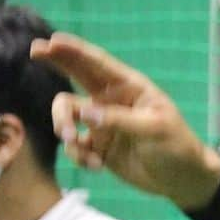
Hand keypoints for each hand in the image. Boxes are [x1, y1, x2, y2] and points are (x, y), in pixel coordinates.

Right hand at [29, 33, 219, 209]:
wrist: (182, 180)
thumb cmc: (177, 147)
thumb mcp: (154, 130)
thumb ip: (120, 120)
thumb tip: (85, 114)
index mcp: (129, 88)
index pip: (99, 64)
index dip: (75, 50)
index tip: (54, 40)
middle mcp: (111, 101)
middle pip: (76, 76)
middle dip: (56, 62)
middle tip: (36, 51)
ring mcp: (102, 124)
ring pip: (68, 115)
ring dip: (62, 125)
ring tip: (70, 140)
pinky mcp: (98, 148)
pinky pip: (75, 147)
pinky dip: (78, 155)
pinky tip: (96, 166)